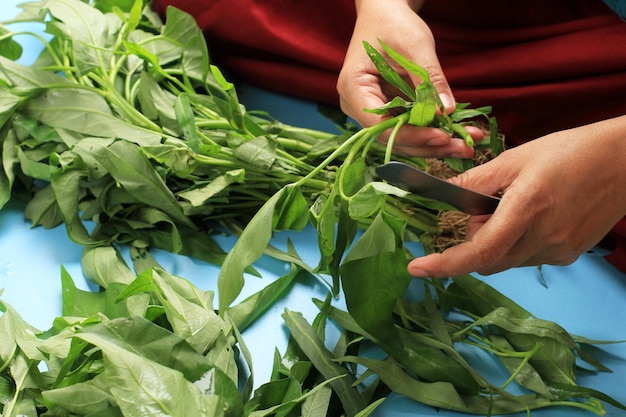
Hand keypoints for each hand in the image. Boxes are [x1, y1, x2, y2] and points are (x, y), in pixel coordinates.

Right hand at [337, 0, 481, 157]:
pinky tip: (457, 135)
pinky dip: (431, 132)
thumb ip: (429, 80)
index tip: (442, 135)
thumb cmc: (393, 24)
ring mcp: (371, 110)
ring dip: (434, 143)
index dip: (411, 135)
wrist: (385, 14)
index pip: (380, 125)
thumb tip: (446, 111)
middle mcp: (357, 105)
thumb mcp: (416, 47)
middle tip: (464, 148)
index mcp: (353, 88)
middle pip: (392, 137)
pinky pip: (408, 128)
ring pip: (402, 138)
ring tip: (466, 144)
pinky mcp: (386, 111)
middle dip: (429, 145)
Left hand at [407, 116, 625, 276]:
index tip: (416, 269)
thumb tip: (445, 198)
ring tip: (512, 207)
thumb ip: (476, 183)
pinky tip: (532, 216)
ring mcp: (560, 250)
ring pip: (507, 261)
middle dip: (472, 243)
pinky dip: (517, 243)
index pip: (478, 252)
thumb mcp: (515, 158)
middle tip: (480, 212)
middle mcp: (544, 238)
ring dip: (495, 242)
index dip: (444, 265)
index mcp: (527, 209)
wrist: (625, 160)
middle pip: (488, 261)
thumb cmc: (570, 151)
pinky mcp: (570, 254)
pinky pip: (528, 257)